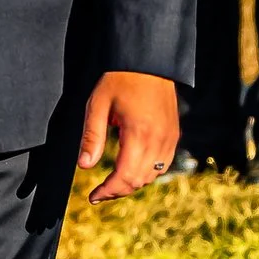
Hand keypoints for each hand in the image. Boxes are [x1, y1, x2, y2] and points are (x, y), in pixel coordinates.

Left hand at [77, 70, 178, 201]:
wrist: (148, 62)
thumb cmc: (120, 79)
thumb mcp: (98, 105)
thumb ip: (92, 137)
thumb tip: (85, 166)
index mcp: (139, 133)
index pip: (125, 176)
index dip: (108, 191)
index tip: (93, 196)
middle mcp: (159, 140)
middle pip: (139, 180)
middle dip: (118, 191)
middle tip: (99, 194)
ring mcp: (169, 138)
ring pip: (153, 175)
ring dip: (132, 184)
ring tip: (112, 185)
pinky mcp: (173, 135)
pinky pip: (163, 164)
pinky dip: (147, 174)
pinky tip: (132, 171)